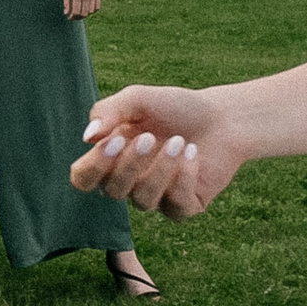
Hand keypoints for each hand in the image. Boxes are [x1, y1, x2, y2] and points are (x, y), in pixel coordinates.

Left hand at [63, 0, 101, 19]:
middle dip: (78, 17)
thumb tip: (66, 13)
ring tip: (80, 13)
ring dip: (85, 14)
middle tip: (74, 17)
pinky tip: (87, 9)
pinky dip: (92, 11)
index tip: (69, 18)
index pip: (76, 12)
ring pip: (90, 12)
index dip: (72, 17)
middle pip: (83, 14)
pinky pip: (97, 7)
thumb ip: (66, 2)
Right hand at [69, 85, 250, 217]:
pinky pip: (175, 206)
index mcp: (110, 158)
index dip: (92, 166)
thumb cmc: (175, 107)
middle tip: (148, 137)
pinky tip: (194, 154)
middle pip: (112, 191)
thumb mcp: (138, 99)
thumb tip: (87, 137)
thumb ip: (108, 111)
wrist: (223, 117)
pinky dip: (185, 178)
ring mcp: (156, 197)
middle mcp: (129, 182)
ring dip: (161, 169)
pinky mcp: (184, 206)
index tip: (114, 141)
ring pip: (143, 200)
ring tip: (180, 141)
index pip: (83, 178)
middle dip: (129, 165)